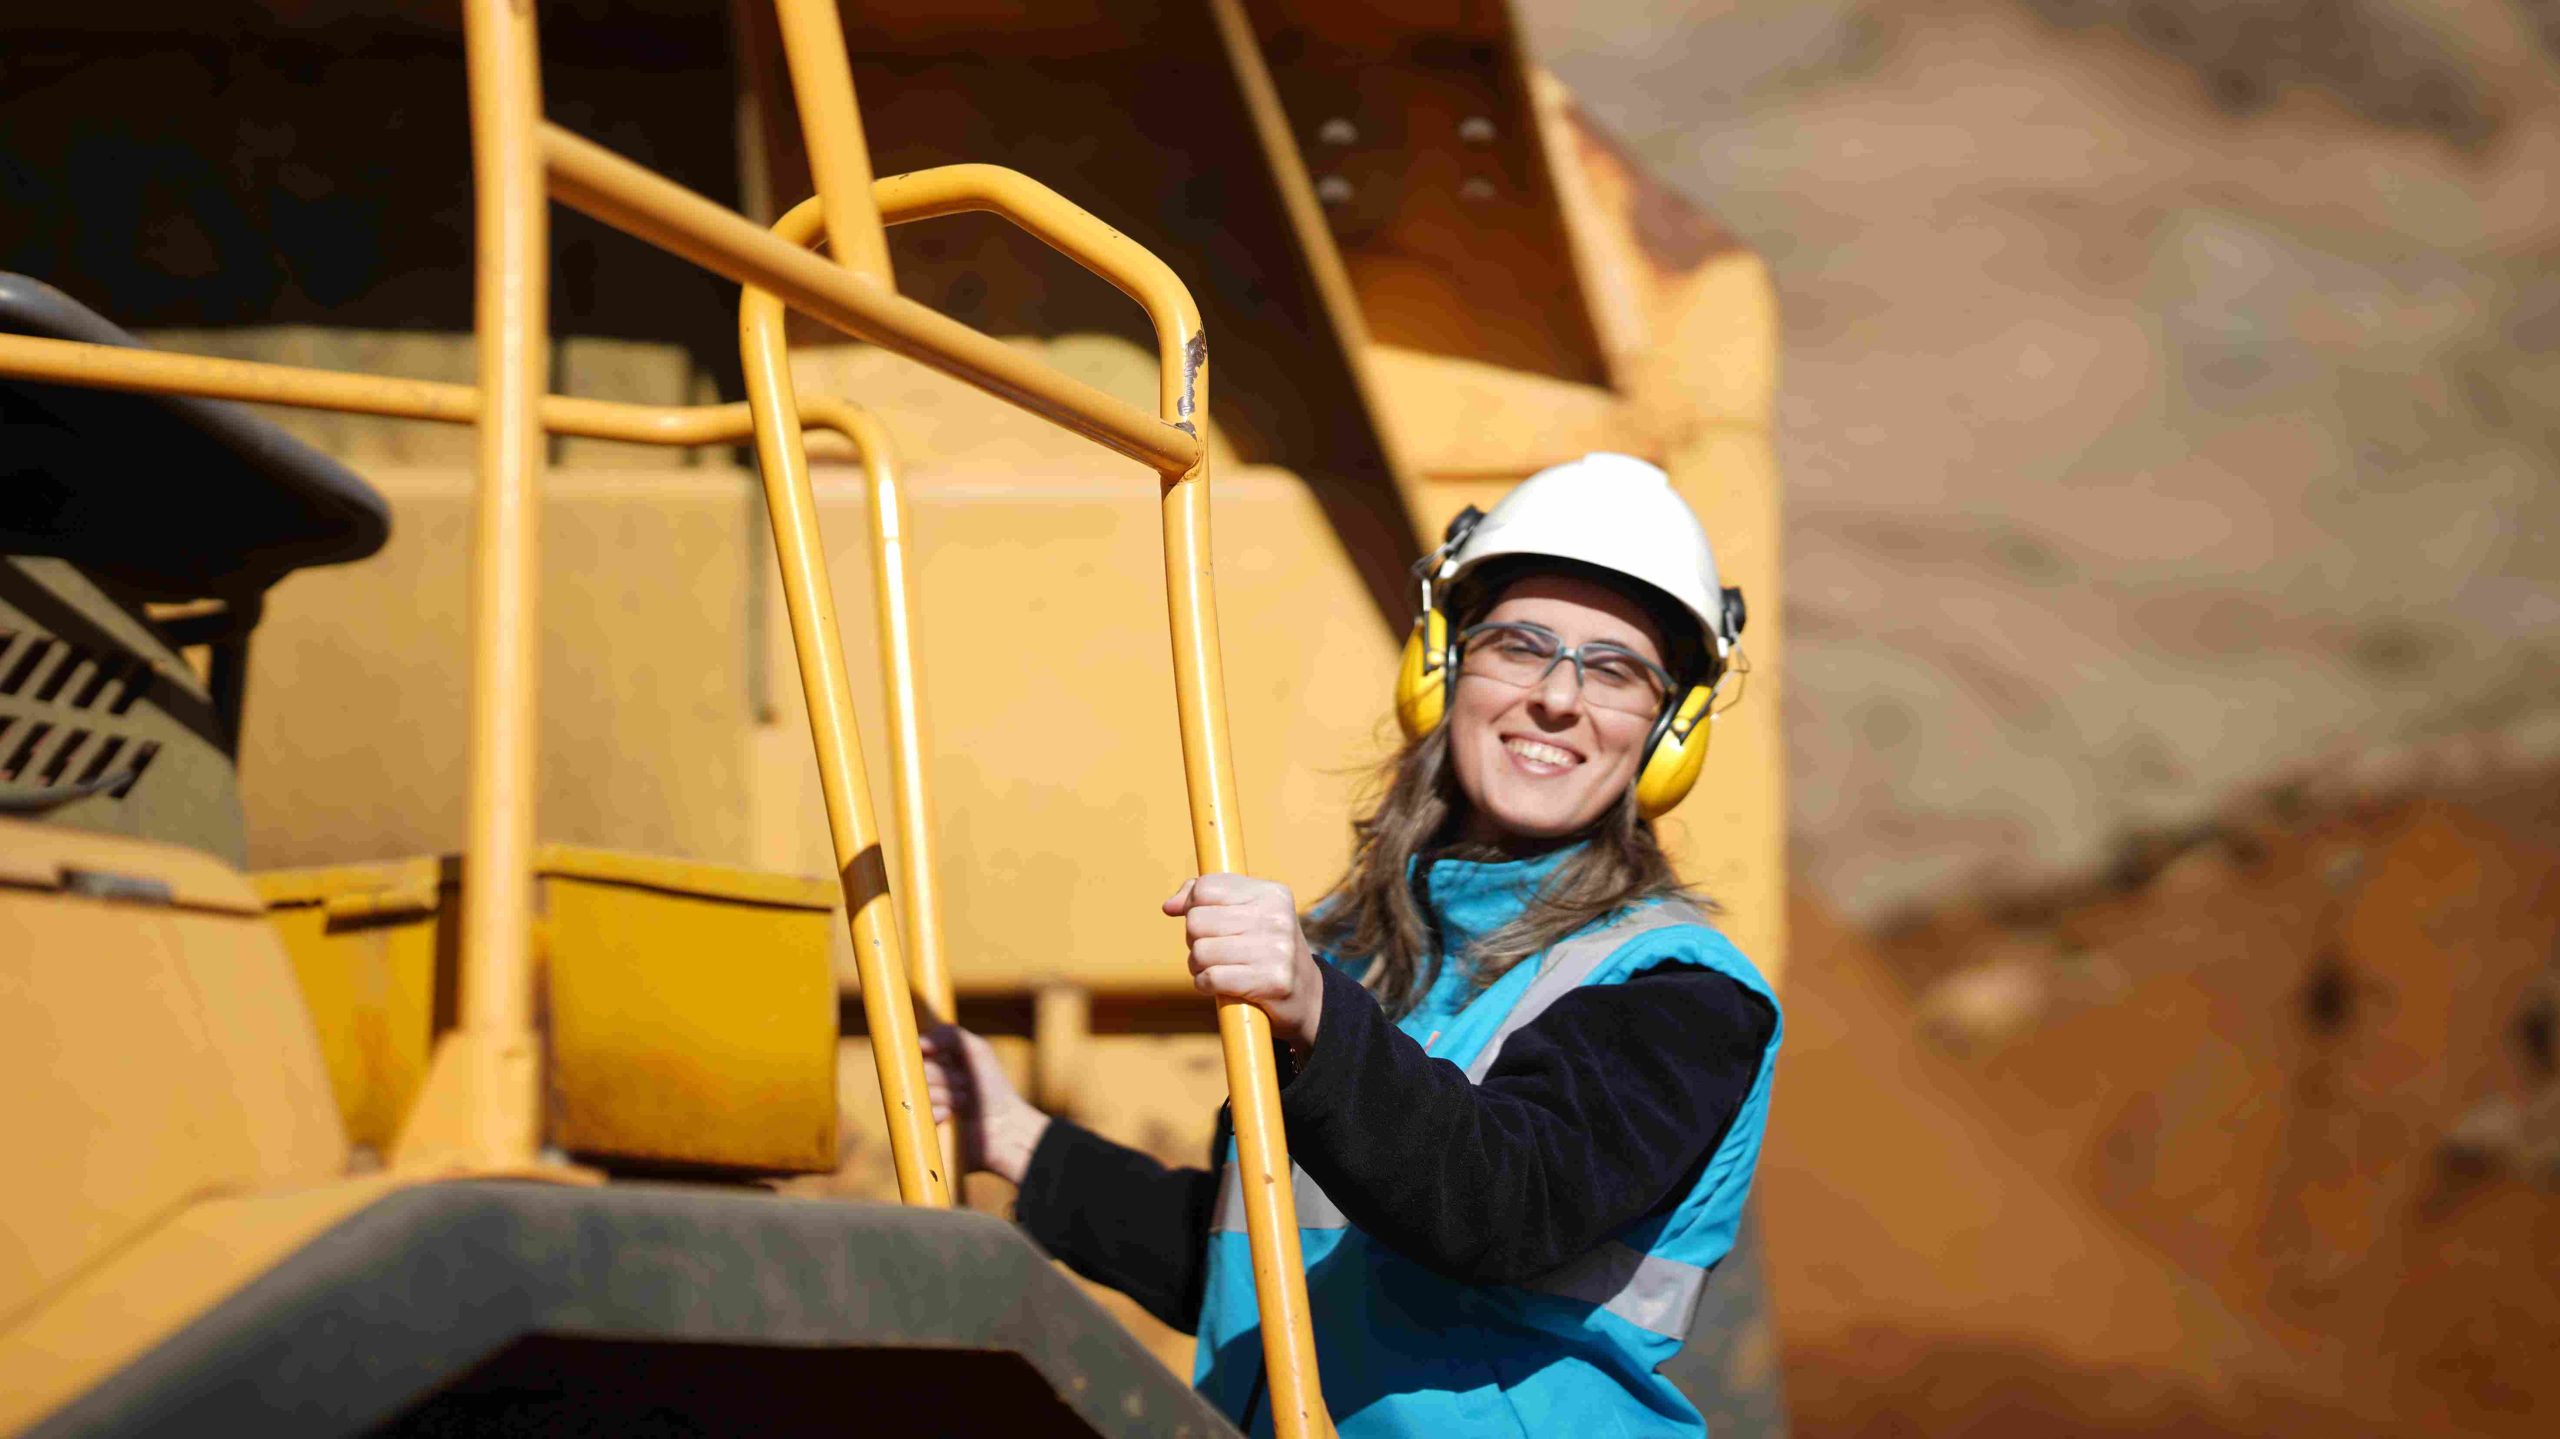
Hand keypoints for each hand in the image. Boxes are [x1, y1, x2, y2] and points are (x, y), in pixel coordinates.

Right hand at [919, 1025, 1050, 1185]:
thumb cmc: (992, 1088)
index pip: (912, 1051)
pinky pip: (913, 1115)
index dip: (927, 1055)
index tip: (947, 1060)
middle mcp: (926, 1080)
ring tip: (964, 1101)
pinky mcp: (922, 1125)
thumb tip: (920, 1043)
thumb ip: (950, 1035)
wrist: (1003, 1127)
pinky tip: (949, 1115)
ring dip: (942, 1095)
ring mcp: (923, 1103)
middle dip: (943, 1077)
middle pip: (913, 1071)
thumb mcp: (977, 1051)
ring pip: (913, 1093)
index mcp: (935, 1060)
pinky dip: (933, 1112)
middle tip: (965, 1084)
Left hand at [1163, 872, 1324, 1056]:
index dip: (1192, 906)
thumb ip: (1207, 900)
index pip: (1206, 888)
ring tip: (1217, 968)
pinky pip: (1211, 978)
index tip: (1204, 922)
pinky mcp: (1272, 981)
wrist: (1306, 997)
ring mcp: (1277, 950)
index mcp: (1272, 894)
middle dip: (1195, 939)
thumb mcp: (1246, 915)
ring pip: (1200, 950)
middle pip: (1197, 920)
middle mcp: (1277, 918)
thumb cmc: (1266, 951)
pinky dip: (1205, 985)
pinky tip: (1219, 986)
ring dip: (1198, 965)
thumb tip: (1170, 906)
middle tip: (1215, 950)